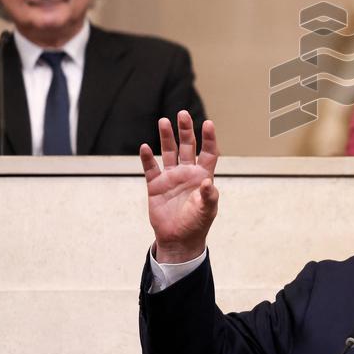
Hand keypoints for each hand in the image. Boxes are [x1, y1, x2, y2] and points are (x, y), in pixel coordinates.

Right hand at [140, 110, 219, 262]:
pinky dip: (147, 158)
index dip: (209, 138)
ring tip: (163, 121)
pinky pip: (151, 169)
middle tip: (182, 114)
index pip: (209, 152)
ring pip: (168, 152)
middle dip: (185, 130)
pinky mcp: (156, 186)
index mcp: (203, 175)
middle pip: (187, 146)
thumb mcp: (207, 210)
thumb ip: (208, 196)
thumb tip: (208, 183)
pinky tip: (145, 147)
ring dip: (166, 137)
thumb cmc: (197, 224)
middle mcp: (187, 172)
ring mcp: (171, 177)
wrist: (178, 239)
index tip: (208, 124)